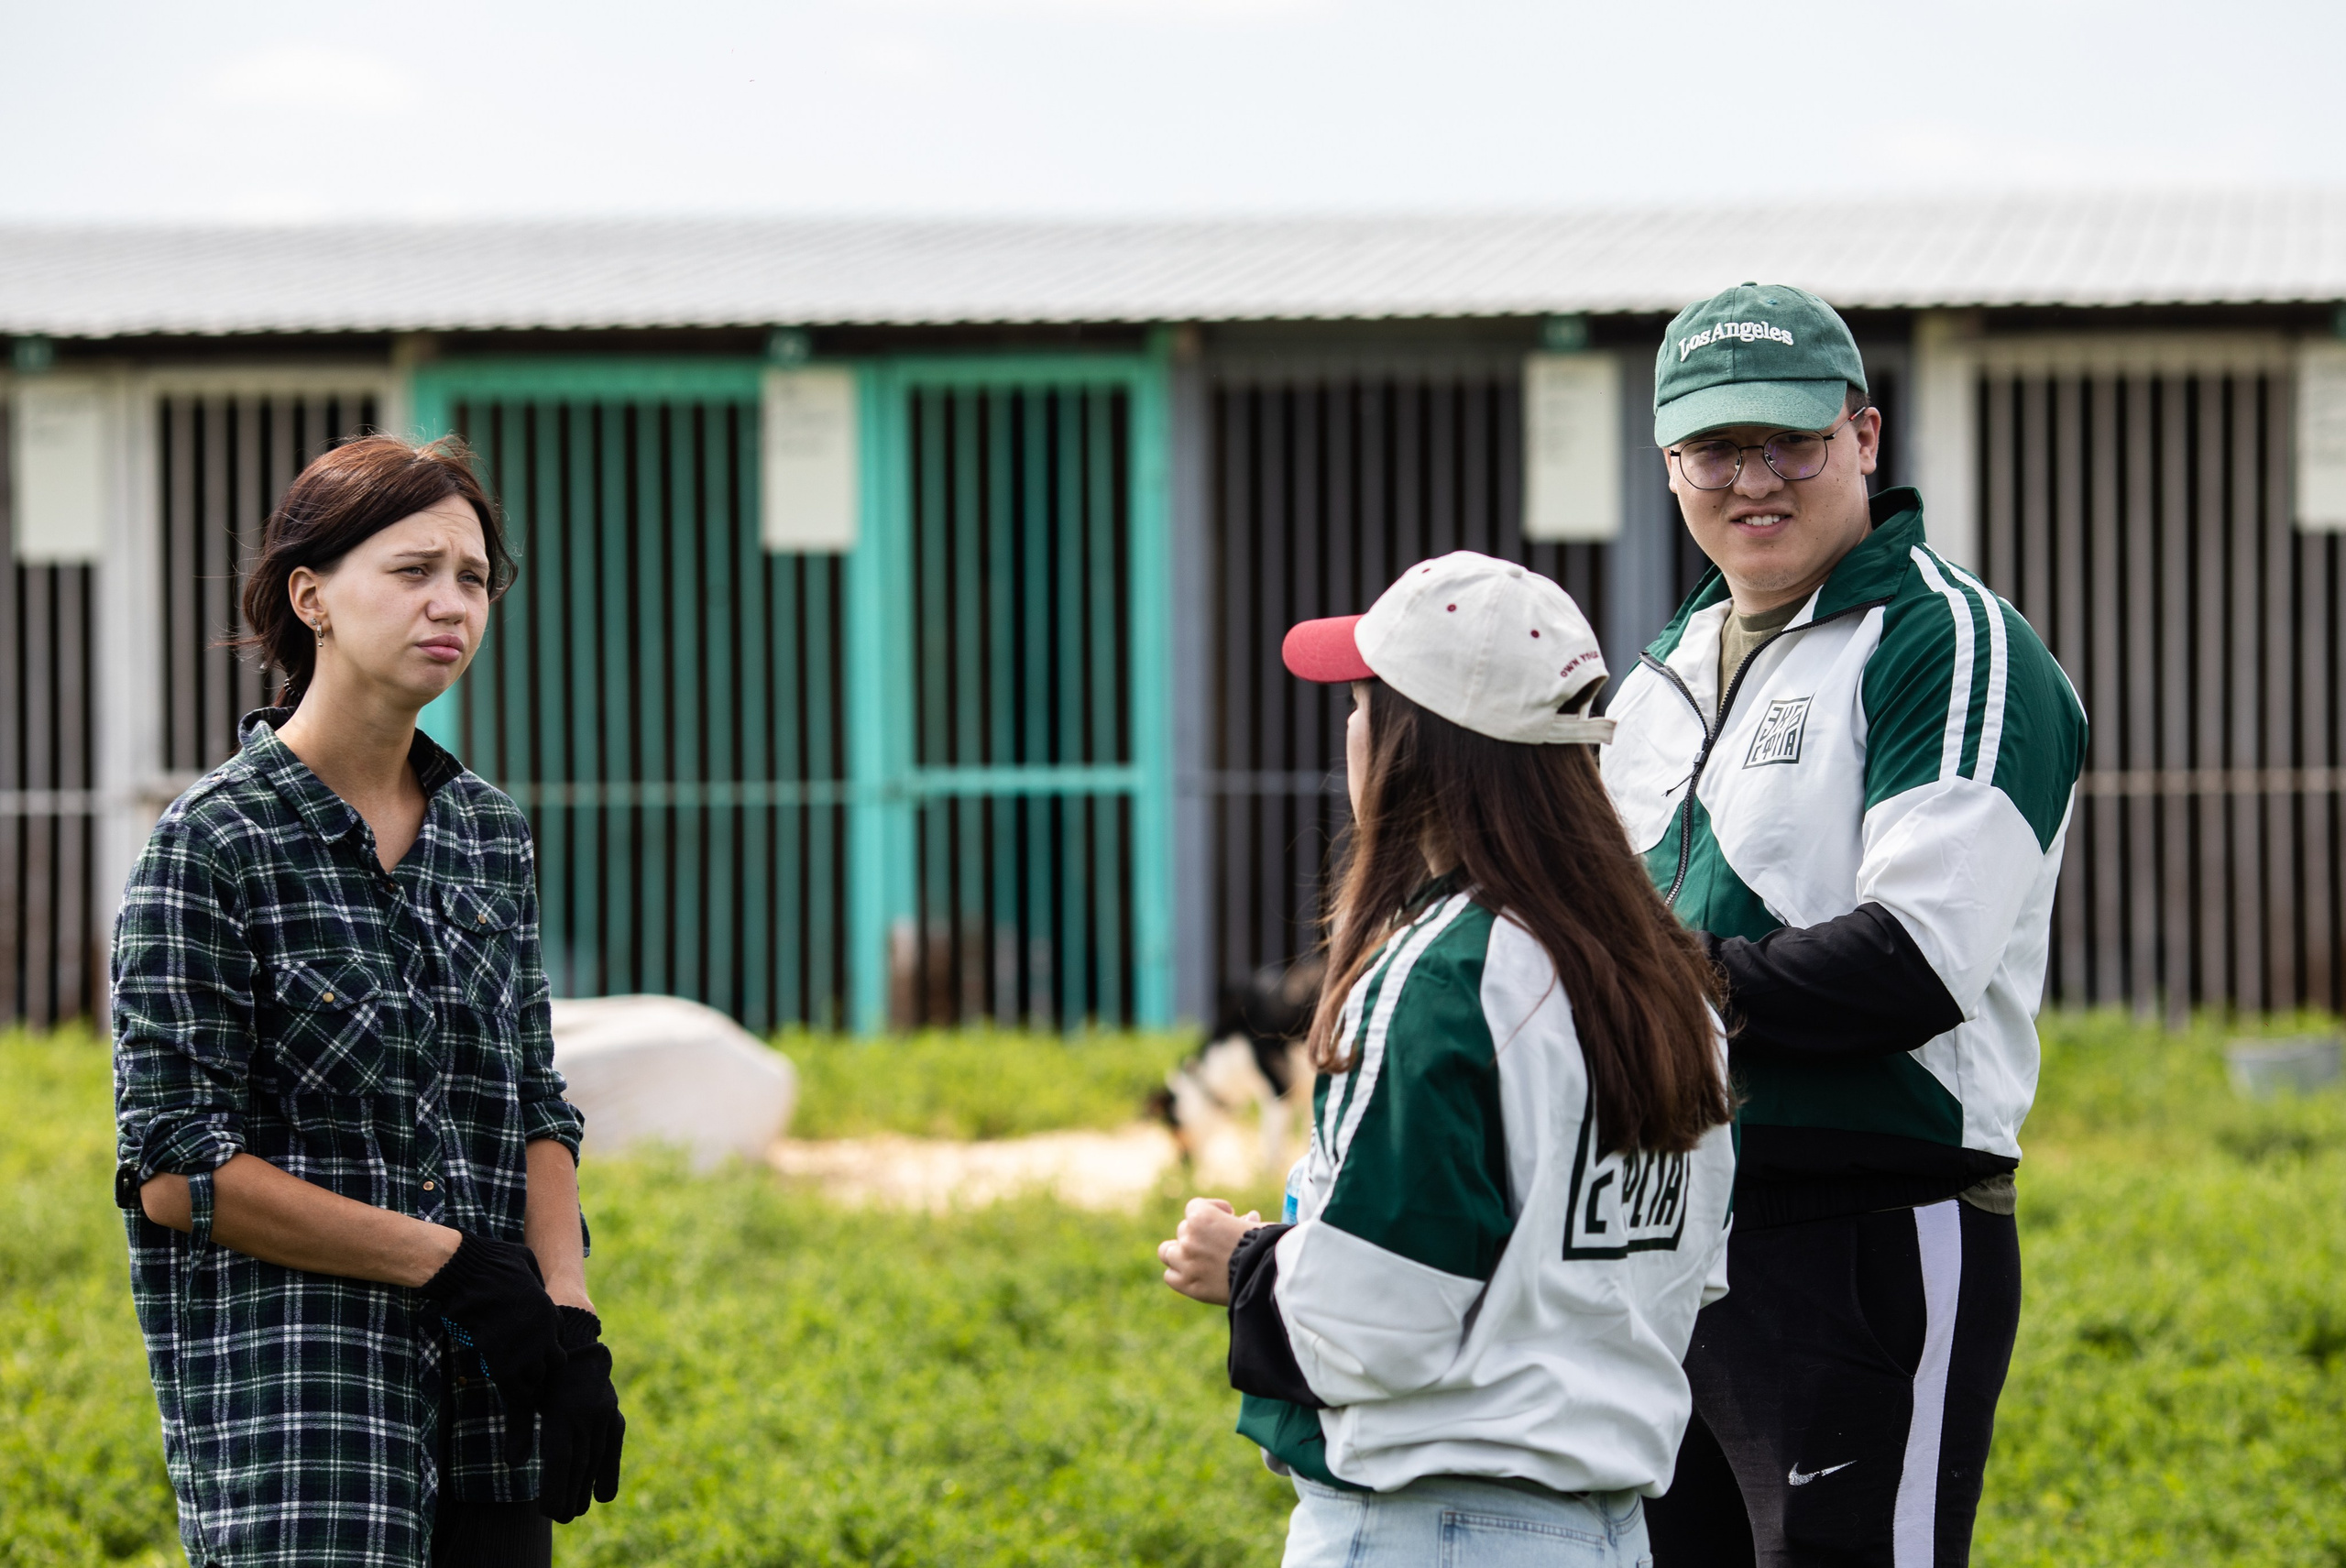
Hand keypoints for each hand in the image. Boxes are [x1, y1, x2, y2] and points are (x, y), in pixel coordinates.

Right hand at [419, 1234, 568, 1419]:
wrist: (467, 1272)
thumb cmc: (493, 1261)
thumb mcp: (526, 1261)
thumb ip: (534, 1276)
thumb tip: (532, 1282)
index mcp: (548, 1309)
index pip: (560, 1336)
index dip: (548, 1342)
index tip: (535, 1345)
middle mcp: (541, 1331)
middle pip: (555, 1361)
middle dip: (543, 1364)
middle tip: (528, 1367)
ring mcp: (523, 1347)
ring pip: (536, 1376)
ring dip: (528, 1380)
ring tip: (517, 1381)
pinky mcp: (499, 1358)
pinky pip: (511, 1384)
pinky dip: (510, 1388)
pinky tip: (504, 1384)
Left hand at [536, 1306, 623, 1522]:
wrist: (576, 1338)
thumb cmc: (541, 1368)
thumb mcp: (525, 1394)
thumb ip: (519, 1428)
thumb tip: (512, 1464)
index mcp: (562, 1409)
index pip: (559, 1457)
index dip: (555, 1487)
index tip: (548, 1512)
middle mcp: (587, 1413)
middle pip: (579, 1463)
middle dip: (570, 1494)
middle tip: (562, 1519)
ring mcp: (604, 1412)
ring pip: (596, 1457)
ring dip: (587, 1487)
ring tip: (578, 1511)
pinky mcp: (613, 1412)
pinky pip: (612, 1445)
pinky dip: (608, 1471)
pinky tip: (604, 1495)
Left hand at [1158, 1197, 1261, 1305]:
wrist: (1267, 1277)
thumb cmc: (1267, 1247)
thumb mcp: (1258, 1226)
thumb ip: (1246, 1222)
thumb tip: (1249, 1218)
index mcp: (1202, 1216)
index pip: (1195, 1207)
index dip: (1212, 1210)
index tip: (1229, 1215)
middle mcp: (1188, 1237)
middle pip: (1184, 1230)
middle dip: (1201, 1235)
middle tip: (1218, 1243)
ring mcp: (1185, 1262)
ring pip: (1168, 1252)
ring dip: (1180, 1252)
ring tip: (1196, 1257)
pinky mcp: (1188, 1285)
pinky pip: (1171, 1276)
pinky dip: (1180, 1274)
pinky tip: (1195, 1275)